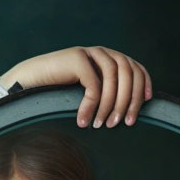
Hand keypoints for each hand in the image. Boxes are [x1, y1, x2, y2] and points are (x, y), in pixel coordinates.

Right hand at [0, 45, 152, 128]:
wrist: (31, 84)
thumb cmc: (62, 95)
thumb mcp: (91, 96)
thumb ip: (109, 97)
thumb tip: (131, 115)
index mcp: (110, 59)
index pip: (136, 68)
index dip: (144, 84)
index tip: (148, 102)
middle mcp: (102, 53)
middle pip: (128, 73)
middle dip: (130, 101)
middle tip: (125, 124)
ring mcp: (90, 53)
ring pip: (113, 78)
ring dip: (111, 105)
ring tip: (102, 126)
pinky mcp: (77, 58)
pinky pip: (93, 85)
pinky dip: (91, 106)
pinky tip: (84, 121)